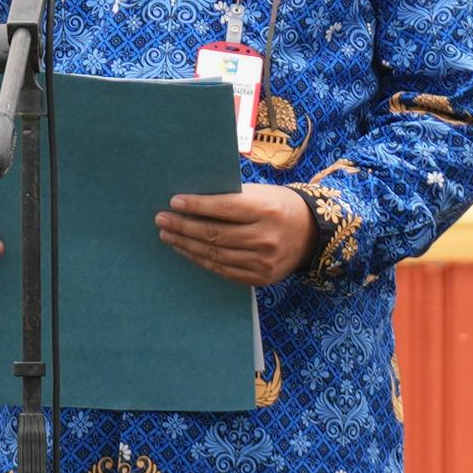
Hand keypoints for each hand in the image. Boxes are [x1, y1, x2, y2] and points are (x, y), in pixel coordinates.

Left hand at [157, 184, 312, 286]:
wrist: (311, 235)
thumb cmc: (279, 207)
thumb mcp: (262, 194)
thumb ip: (232, 197)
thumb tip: (192, 201)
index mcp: (267, 211)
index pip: (224, 208)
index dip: (196, 205)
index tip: (174, 202)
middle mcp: (265, 238)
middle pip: (215, 234)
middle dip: (183, 227)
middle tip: (162, 220)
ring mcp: (263, 262)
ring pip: (215, 254)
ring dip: (186, 244)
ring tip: (168, 235)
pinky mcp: (259, 278)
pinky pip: (222, 270)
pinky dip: (201, 260)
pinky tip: (186, 250)